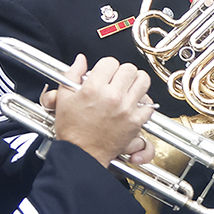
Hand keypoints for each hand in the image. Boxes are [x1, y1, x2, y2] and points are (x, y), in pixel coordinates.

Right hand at [44, 55, 155, 169]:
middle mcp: (112, 96)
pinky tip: (134, 104)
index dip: (106, 66)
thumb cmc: (73, 129)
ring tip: (129, 87)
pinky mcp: (136, 122)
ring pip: (143, 81)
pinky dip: (144, 103)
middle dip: (122, 72)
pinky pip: (149, 104)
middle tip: (117, 79)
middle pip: (129, 69)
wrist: (82, 153)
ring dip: (137, 82)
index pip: (110, 62)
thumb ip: (72, 74)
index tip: (105, 73)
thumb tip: (80, 60)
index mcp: (94, 88)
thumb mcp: (64, 98)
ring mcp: (126, 109)